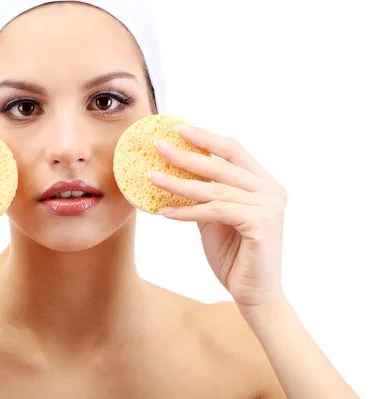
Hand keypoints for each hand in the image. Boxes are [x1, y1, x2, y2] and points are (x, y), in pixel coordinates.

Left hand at [149, 124, 287, 311]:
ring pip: (214, 188)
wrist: (254, 294)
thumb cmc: (235, 255)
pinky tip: (164, 212)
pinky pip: (214, 211)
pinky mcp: (260, 224)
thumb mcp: (215, 218)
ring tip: (151, 178)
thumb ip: (205, 195)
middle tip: (158, 146)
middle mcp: (271, 190)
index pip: (233, 150)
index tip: (178, 129)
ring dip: (178, 183)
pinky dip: (187, 211)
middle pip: (222, 164)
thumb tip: (172, 173)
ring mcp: (269, 206)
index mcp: (264, 183)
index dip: (206, 138)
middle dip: (186, 154)